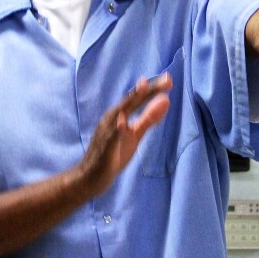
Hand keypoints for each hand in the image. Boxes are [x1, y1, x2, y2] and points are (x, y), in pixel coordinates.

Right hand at [78, 75, 171, 195]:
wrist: (89, 178)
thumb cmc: (113, 153)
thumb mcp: (135, 134)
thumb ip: (148, 118)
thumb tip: (166, 100)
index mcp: (119, 114)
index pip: (138, 99)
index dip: (153, 89)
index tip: (169, 79)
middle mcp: (111, 119)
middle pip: (131, 101)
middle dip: (147, 90)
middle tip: (167, 80)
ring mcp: (106, 132)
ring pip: (119, 113)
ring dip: (131, 100)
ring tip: (143, 88)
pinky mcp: (103, 149)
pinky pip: (110, 138)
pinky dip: (116, 129)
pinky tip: (124, 122)